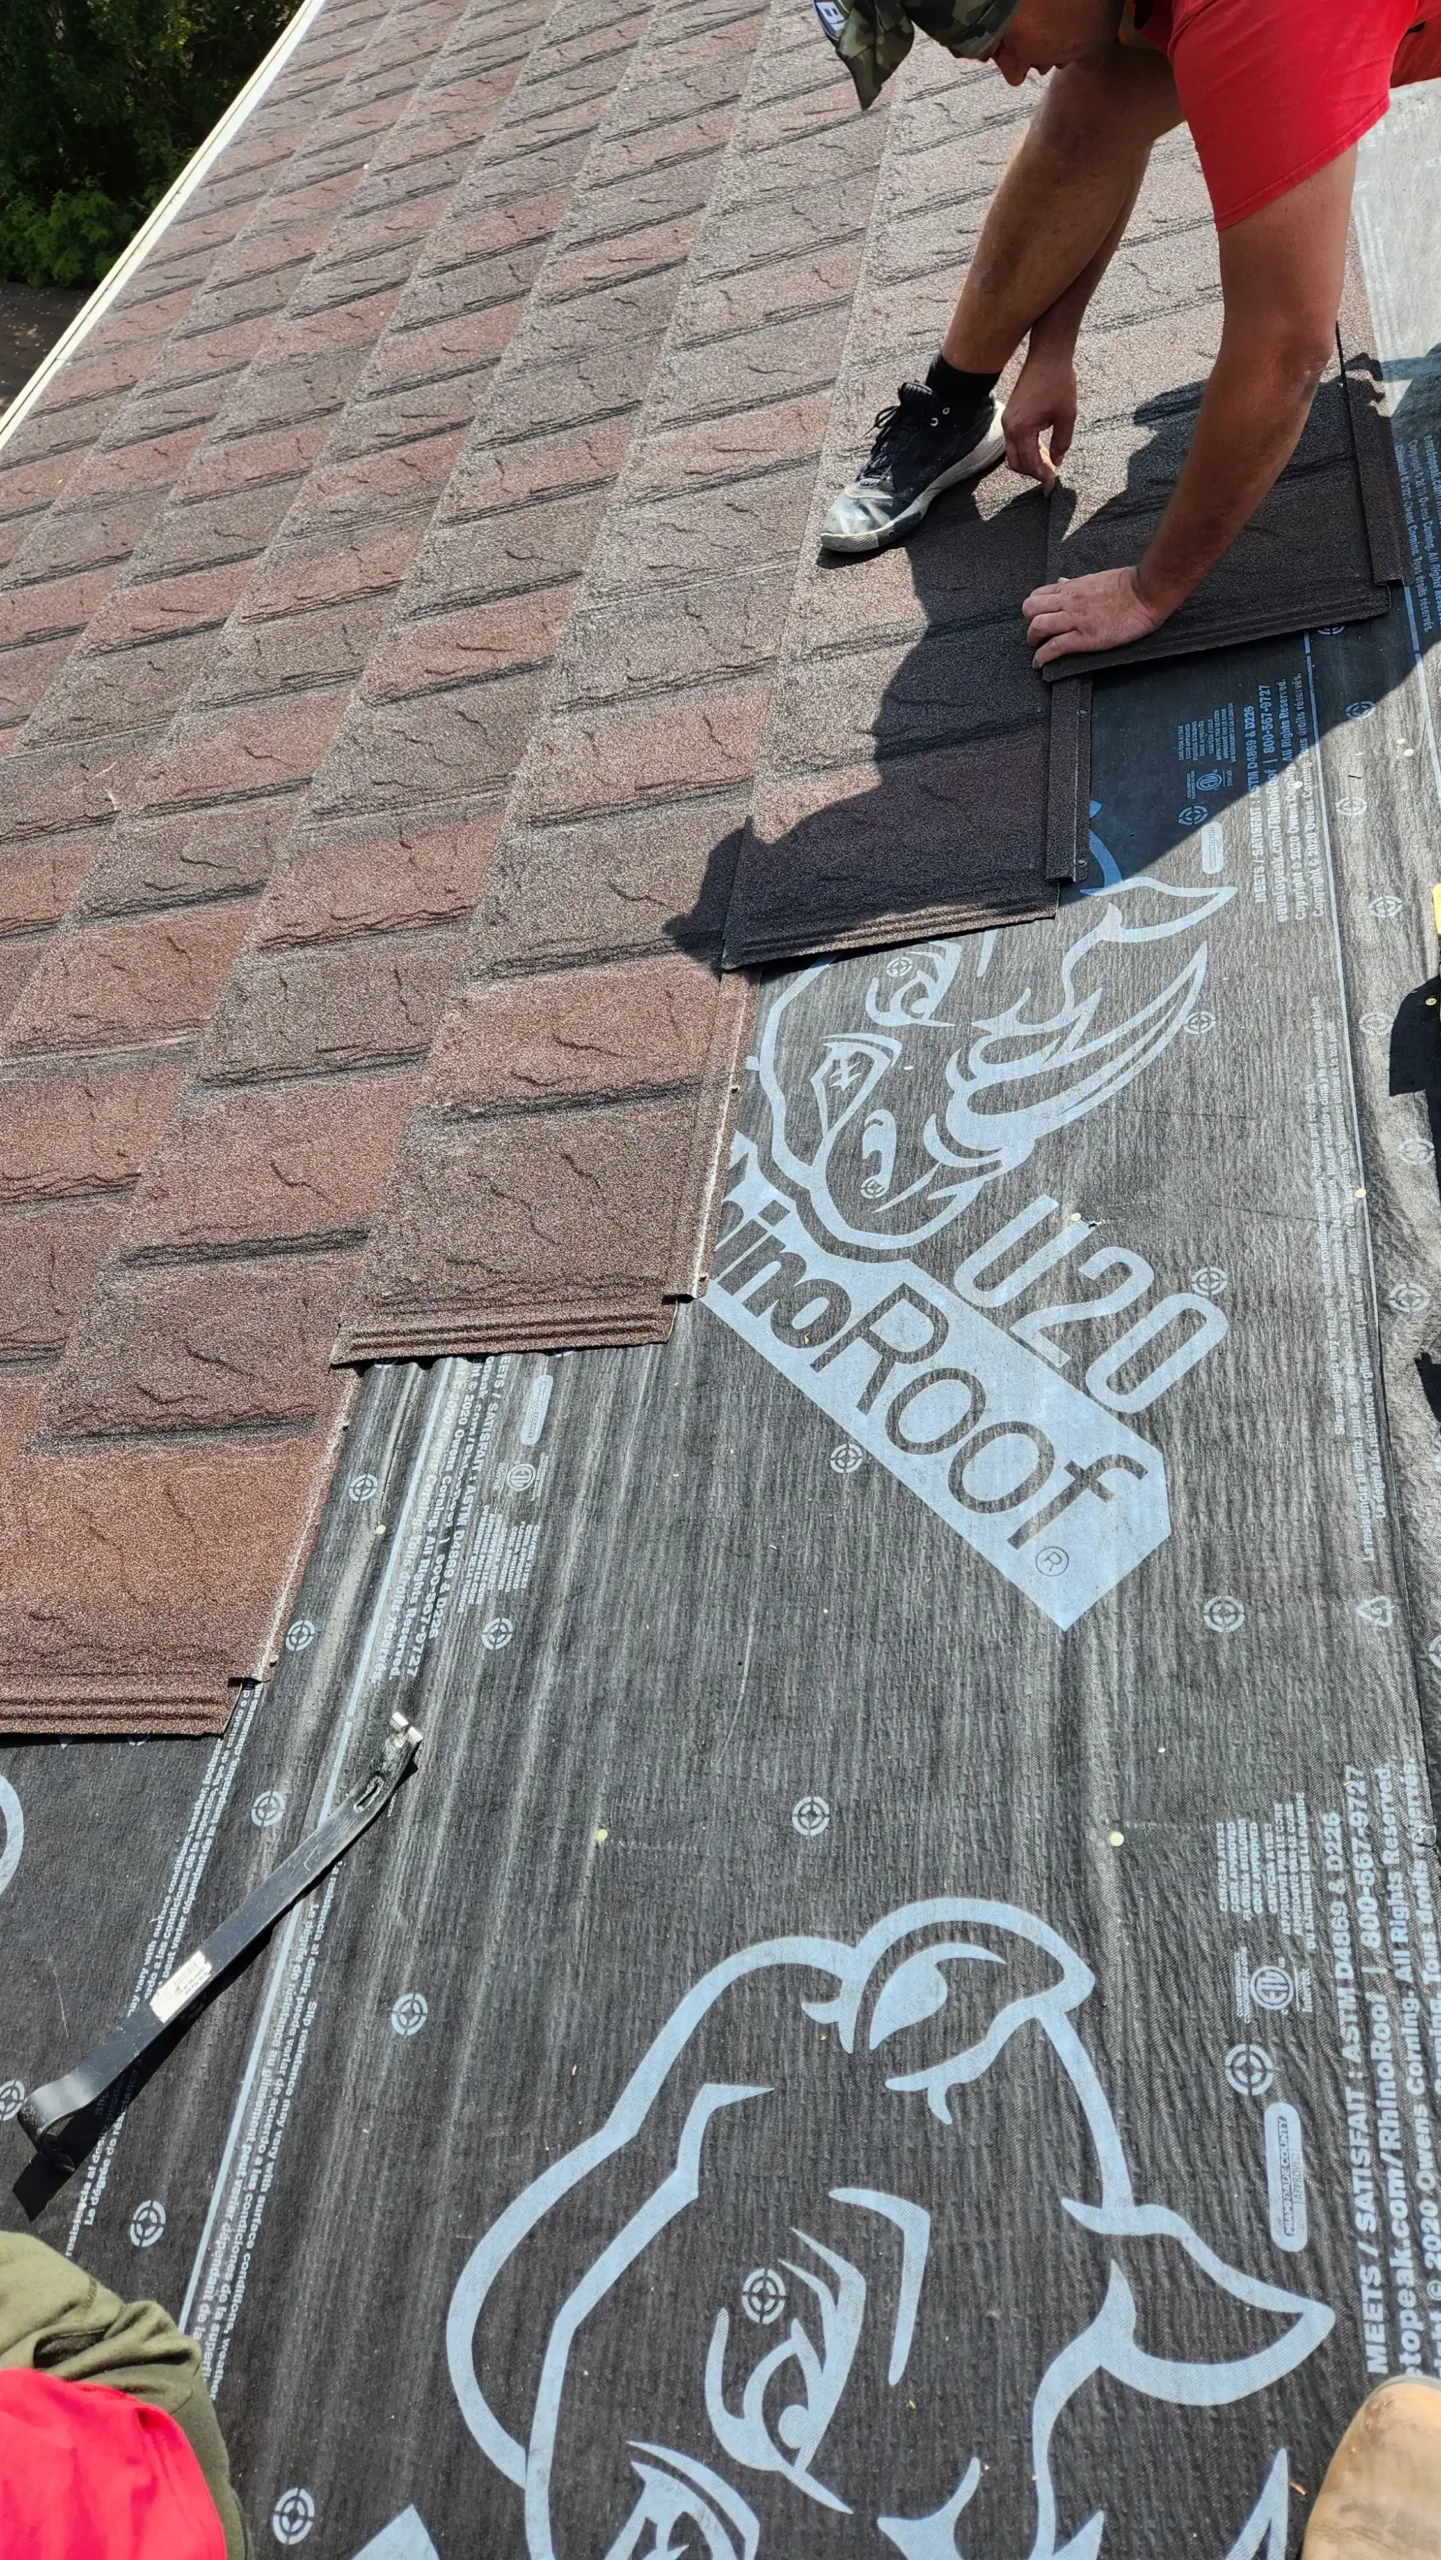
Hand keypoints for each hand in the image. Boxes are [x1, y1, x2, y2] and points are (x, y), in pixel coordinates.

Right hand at [1002, 348, 1076, 490]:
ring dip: (1030, 462)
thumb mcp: (1067, 417)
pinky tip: (1042, 450)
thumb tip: (1056, 462)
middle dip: (1033, 473)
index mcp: (1021, 429)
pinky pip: (1015, 441)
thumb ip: (1061, 444)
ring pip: (1014, 453)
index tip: (1052, 484)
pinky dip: (1027, 450)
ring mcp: (1008, 421)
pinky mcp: (1011, 415)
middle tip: (1050, 478)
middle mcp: (1009, 427)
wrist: (1048, 357)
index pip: (1029, 463)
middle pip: (1016, 463)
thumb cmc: (1058, 383)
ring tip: (1049, 465)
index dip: (1041, 476)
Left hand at [1021, 565, 1171, 666]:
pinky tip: (1039, 664)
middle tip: (1035, 634)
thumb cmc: (1128, 585)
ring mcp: (1075, 619)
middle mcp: (1068, 601)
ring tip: (1036, 649)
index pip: (1038, 594)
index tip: (1036, 618)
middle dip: (1028, 623)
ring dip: (1032, 641)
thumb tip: (1062, 583)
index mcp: (1072, 587)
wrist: (1146, 592)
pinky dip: (1041, 657)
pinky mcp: (1084, 637)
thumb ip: (1076, 584)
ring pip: (1037, 627)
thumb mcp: (1095, 578)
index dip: (1033, 608)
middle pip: (1030, 609)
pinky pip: (1054, 647)